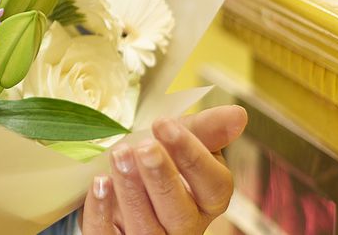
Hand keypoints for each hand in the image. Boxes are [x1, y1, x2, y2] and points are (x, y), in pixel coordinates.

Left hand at [82, 105, 247, 234]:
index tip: (165, 124)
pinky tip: (99, 182)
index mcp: (207, 199)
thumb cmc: (160, 160)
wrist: (124, 180)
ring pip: (146, 227)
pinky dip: (102, 211)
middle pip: (179, 211)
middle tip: (144, 146)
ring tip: (119, 155)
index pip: (213, 185)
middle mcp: (185, 225)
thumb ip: (205, 129)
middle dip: (161, 177)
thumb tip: (239, 114)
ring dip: (131, 190)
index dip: (191, 156)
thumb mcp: (180, 141)